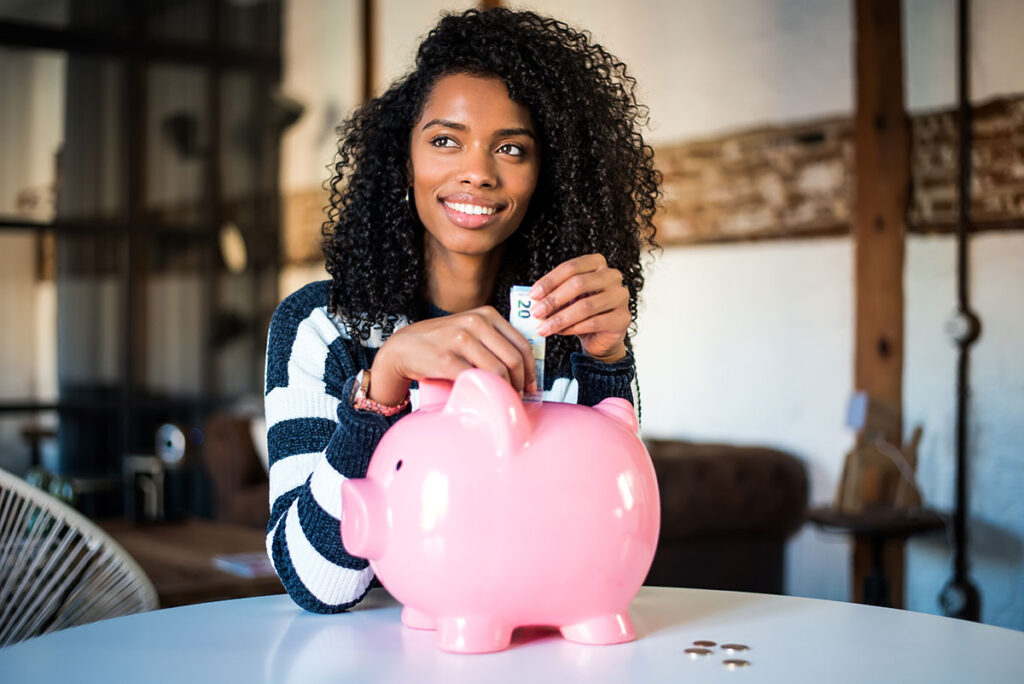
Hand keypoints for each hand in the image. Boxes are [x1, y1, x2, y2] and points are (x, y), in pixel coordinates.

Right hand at [369, 306, 537, 404]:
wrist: (403, 348)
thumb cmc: (441, 342)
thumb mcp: (469, 329)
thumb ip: (493, 339)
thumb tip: (524, 366)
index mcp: (486, 314)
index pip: (521, 343)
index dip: (531, 368)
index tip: (532, 385)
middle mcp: (475, 322)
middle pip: (513, 358)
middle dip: (522, 382)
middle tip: (521, 397)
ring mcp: (460, 339)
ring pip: (498, 370)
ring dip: (507, 390)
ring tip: (506, 400)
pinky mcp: (446, 359)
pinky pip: (477, 378)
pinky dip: (488, 391)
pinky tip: (489, 399)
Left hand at [529, 254, 629, 362]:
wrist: (600, 335)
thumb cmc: (582, 311)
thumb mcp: (566, 298)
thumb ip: (553, 294)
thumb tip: (534, 301)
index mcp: (597, 263)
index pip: (571, 267)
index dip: (549, 281)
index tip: (533, 296)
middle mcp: (612, 276)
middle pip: (578, 284)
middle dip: (553, 300)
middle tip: (536, 313)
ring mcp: (620, 296)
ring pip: (586, 306)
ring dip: (560, 318)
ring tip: (544, 327)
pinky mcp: (623, 318)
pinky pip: (595, 323)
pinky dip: (574, 328)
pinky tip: (560, 332)